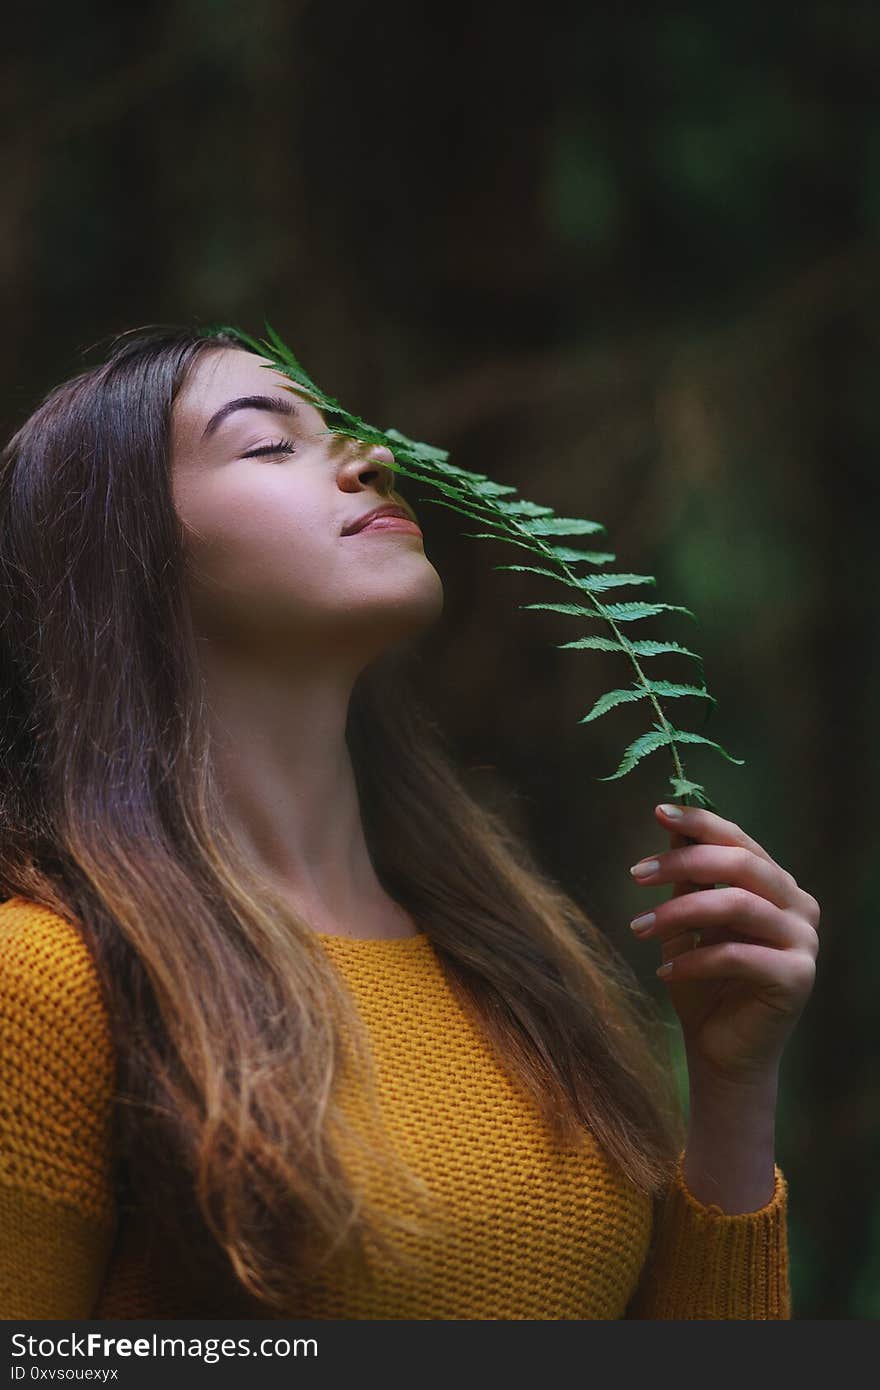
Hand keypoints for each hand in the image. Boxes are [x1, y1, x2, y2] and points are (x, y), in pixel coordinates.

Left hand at [628, 803, 819, 1088]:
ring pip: (736, 905)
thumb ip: (690, 877)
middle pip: (741, 864)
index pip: (740, 841)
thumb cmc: (704, 983)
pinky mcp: (797, 976)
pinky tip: (663, 970)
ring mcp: (804, 941)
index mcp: (777, 885)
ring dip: (677, 912)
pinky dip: (692, 959)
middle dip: (682, 864)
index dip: (700, 823)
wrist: (721, 1053)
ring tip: (637, 928)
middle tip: (636, 875)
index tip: (658, 812)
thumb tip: (672, 825)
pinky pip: (736, 954)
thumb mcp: (689, 922)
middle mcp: (799, 906)